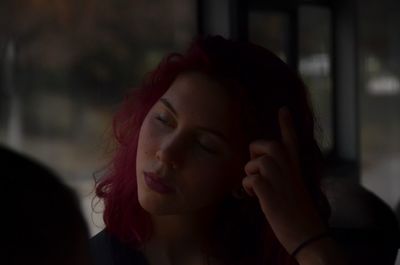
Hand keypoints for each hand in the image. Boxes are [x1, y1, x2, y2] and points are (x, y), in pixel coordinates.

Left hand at [242, 107, 326, 253]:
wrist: (307, 234)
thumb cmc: (298, 214)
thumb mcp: (294, 188)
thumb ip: (282, 175)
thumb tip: (260, 171)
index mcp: (296, 167)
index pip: (291, 140)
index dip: (286, 124)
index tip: (283, 108)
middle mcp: (289, 168)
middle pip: (266, 144)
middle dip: (255, 154)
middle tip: (257, 171)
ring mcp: (279, 178)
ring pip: (254, 162)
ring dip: (250, 175)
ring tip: (258, 190)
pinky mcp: (268, 190)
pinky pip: (249, 179)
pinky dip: (248, 188)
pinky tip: (255, 197)